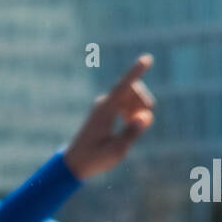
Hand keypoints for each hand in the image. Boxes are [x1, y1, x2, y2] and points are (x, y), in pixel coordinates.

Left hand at [63, 54, 155, 179]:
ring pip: (131, 95)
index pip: (123, 87)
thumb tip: (147, 117)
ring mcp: (105, 105)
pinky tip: (129, 123)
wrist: (75, 163)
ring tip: (133, 125)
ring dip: (139, 107)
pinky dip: (133, 110)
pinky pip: (126, 101)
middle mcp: (104, 103)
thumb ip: (132, 132)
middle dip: (143, 102)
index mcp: (105, 111)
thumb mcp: (116, 150)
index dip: (136, 72)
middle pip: (132, 89)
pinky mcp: (106, 110)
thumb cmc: (94, 159)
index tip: (147, 58)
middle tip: (142, 122)